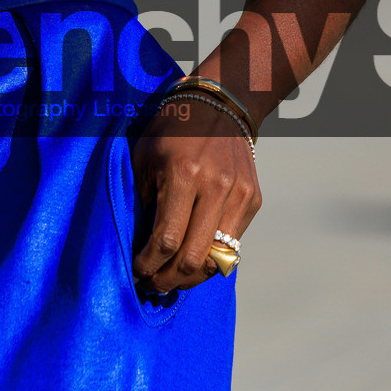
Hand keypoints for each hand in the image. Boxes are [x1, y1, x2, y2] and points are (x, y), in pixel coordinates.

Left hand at [130, 99, 260, 296]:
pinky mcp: (253, 200)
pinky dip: (212, 259)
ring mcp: (240, 195)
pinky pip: (233, 244)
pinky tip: (193, 260)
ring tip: (172, 280)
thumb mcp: (145, 157)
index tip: (137, 273)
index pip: (166, 239)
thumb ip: (143, 202)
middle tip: (153, 285)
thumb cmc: (171, 130)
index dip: (149, 265)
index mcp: (184, 174)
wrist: (220, 105)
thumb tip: (139, 247)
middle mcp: (216, 187)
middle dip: (169, 280)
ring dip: (192, 277)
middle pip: (193, 257)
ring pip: (218, 258)